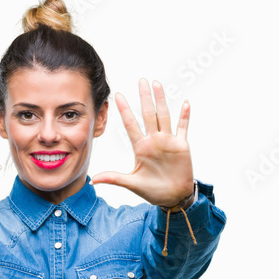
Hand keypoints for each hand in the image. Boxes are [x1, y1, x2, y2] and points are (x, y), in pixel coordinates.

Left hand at [90, 78, 193, 207]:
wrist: (173, 198)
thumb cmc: (153, 191)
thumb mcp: (132, 184)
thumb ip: (114, 179)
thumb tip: (93, 181)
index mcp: (141, 147)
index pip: (131, 124)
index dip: (125, 110)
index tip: (118, 96)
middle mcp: (153, 141)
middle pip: (148, 114)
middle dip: (144, 98)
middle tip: (141, 81)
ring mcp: (168, 141)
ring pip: (163, 116)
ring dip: (161, 100)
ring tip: (157, 85)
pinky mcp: (181, 146)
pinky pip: (183, 128)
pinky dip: (184, 116)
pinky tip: (185, 103)